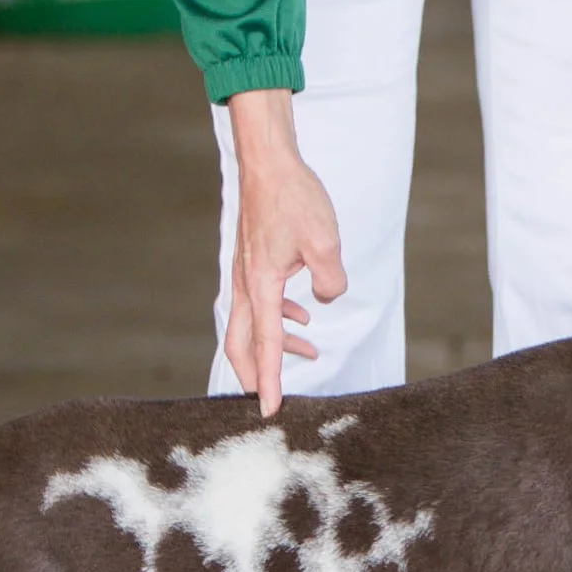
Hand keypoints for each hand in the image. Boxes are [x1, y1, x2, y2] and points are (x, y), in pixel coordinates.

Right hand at [224, 89, 344, 415]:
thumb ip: (329, 280)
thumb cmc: (294, 197)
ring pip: (253, 324)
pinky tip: (303, 317)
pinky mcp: (252, 263)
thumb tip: (325, 297)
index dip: (269, 381)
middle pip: (242, 344)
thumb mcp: (326, 242)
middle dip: (255, 375)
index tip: (270, 410)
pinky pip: (261, 303)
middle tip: (269, 399)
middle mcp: (246, 285)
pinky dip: (280, 318)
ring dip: (276, 345)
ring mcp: (246, 274)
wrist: (269, 162)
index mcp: (261, 285)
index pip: (266, 345)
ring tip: (310, 352)